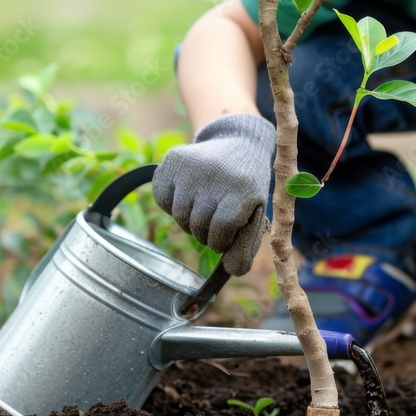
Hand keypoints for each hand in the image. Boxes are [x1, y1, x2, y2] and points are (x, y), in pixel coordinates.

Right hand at [152, 114, 275, 275]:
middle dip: (205, 232)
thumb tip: (231, 271)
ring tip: (203, 207)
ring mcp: (192, 165)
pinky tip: (187, 193)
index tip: (224, 236)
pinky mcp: (173, 159)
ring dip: (188, 220)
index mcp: (242, 191)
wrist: (241, 144)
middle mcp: (215, 175)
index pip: (219, 233)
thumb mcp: (255, 216)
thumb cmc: (247, 190)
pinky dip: (170, 204)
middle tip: (214, 221)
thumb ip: (245, 248)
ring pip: (178, 215)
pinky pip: (160, 199)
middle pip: (197, 226)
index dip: (219, 241)